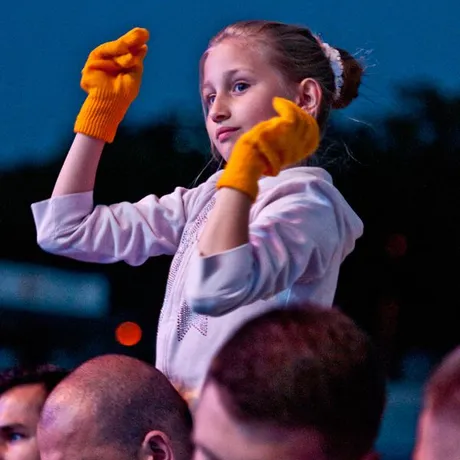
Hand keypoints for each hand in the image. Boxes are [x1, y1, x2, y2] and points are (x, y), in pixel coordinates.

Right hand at [74, 27, 148, 142]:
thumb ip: (136, 60)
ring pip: (111, 49)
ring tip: (136, 41)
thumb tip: (143, 47)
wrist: (112, 106)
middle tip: (143, 32)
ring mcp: (97, 64)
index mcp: (116, 66)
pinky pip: (103, 55)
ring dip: (124, 45)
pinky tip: (127, 52)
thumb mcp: (134, 74)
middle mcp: (106, 63)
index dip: (134, 42)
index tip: (145, 34)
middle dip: (130, 39)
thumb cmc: (124, 95)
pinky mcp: (90, 67)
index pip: (126, 51)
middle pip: (118, 47)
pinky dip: (114, 53)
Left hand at [217, 97, 319, 199]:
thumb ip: (282, 148)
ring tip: (281, 104)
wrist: (248, 160)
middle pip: (308, 127)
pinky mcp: (284, 128)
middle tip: (291, 109)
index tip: (301, 120)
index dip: (310, 129)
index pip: (313, 141)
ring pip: (301, 118)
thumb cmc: (254, 160)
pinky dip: (285, 105)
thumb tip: (280, 134)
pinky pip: (291, 113)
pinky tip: (276, 102)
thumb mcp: (273, 157)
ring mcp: (292, 138)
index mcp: (296, 156)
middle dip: (302, 115)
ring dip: (292, 108)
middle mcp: (297, 147)